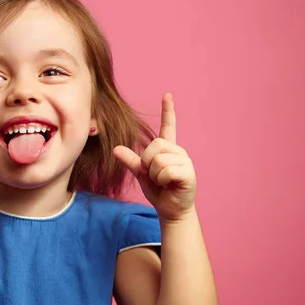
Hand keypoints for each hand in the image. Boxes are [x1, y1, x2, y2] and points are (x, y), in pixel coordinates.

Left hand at [113, 93, 195, 220]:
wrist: (170, 210)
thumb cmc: (159, 191)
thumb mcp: (141, 173)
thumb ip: (131, 160)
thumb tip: (116, 149)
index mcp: (168, 149)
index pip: (168, 126)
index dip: (168, 111)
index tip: (167, 95)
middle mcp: (178, 151)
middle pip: (155, 144)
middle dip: (148, 162)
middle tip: (154, 175)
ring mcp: (185, 161)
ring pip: (159, 159)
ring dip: (155, 174)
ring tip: (163, 181)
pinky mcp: (189, 173)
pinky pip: (166, 170)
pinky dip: (162, 180)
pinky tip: (170, 185)